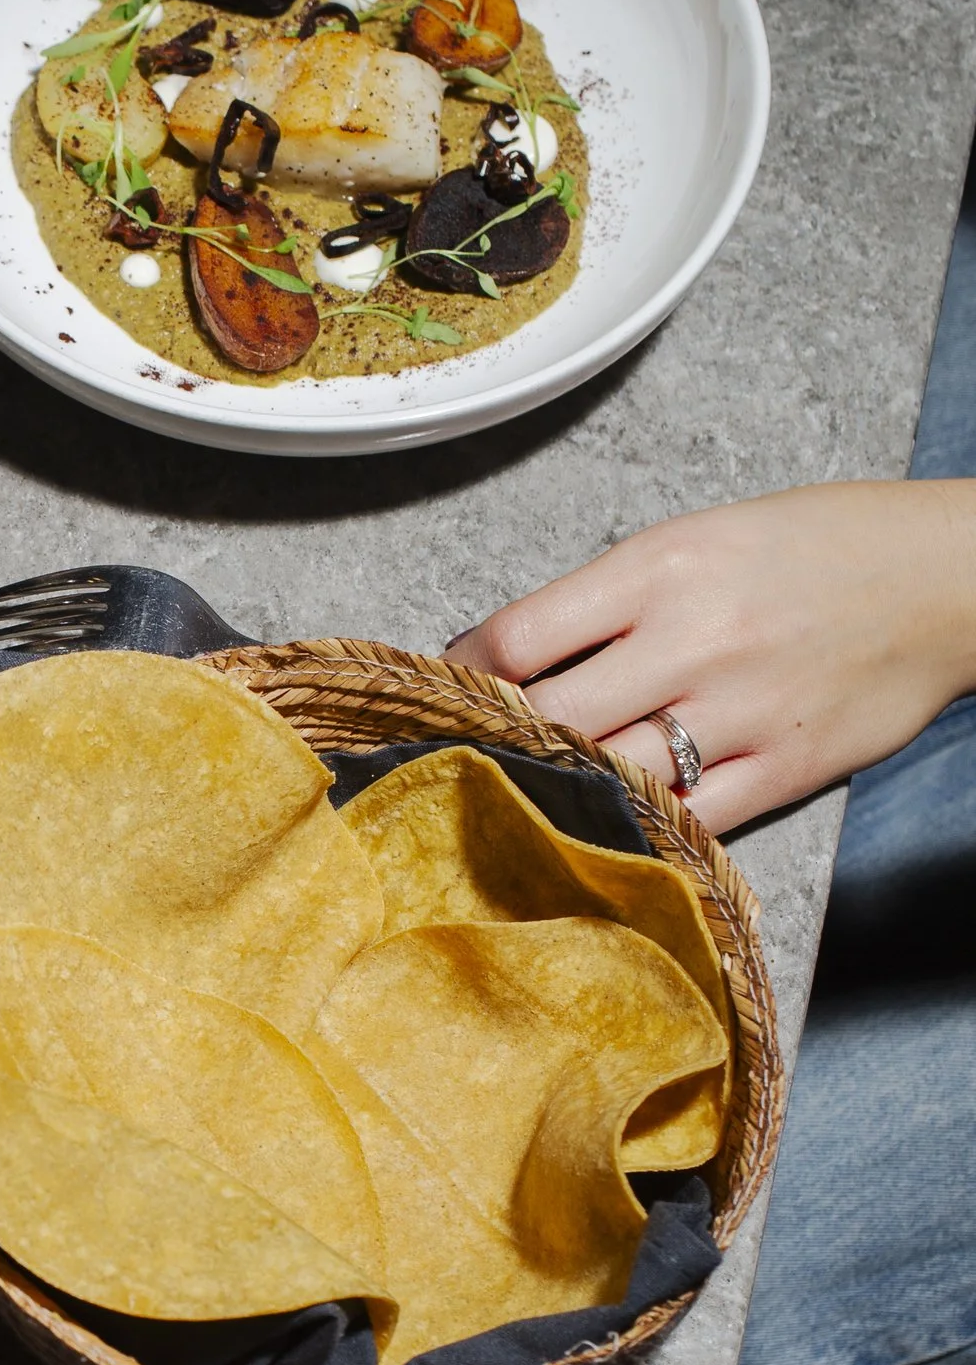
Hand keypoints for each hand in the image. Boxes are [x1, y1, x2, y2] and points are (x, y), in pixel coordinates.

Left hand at [446, 483, 975, 828]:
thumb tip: (514, 655)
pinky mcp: (785, 766)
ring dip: (559, 790)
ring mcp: (740, 710)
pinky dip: (636, 826)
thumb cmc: (819, 547)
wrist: (949, 578)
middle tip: (465, 760)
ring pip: (608, 775)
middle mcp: (692, 639)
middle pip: (550, 718)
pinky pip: (685, 819)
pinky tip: (606, 825)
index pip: (519, 636)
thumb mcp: (702, 538)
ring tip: (526, 798)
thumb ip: (611, 597)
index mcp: (661, 568)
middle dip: (498, 743)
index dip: (462, 676)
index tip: (439, 696)